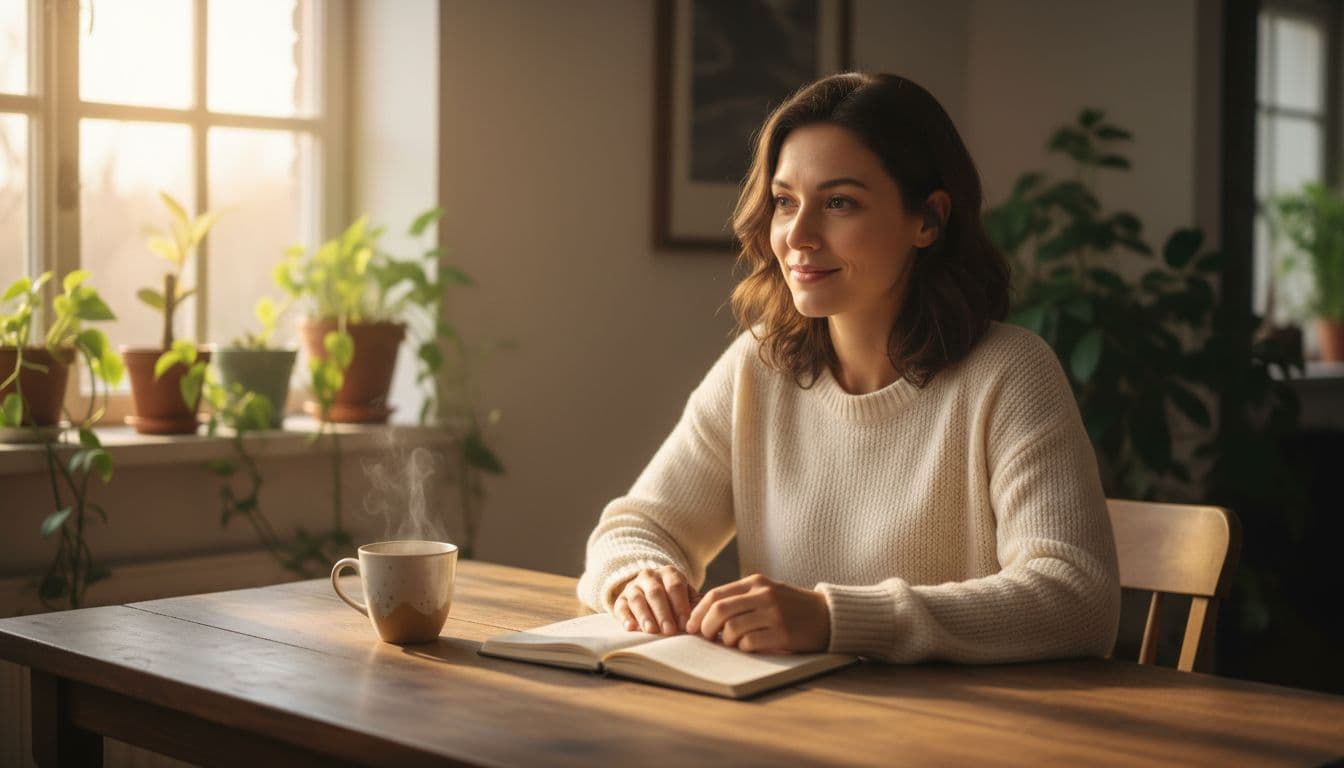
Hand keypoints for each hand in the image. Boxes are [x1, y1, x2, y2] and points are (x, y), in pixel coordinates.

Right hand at [613, 566, 698, 634]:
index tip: (686, 625)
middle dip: (663, 613)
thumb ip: (693, 607)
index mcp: (669, 573)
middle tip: (670, 631)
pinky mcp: (620, 599)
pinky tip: (631, 628)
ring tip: (652, 631)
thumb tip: (699, 622)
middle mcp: (649, 576)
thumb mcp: (685, 597)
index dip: (680, 606)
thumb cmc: (674, 600)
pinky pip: (621, 607)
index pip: (675, 586)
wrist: (650, 593)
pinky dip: (626, 618)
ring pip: (637, 599)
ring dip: (645, 616)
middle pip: (656, 593)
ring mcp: (633, 587)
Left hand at [685, 573, 829, 653]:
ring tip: (732, 643)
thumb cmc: (791, 607)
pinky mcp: (783, 634)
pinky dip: (743, 648)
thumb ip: (740, 599)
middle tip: (705, 638)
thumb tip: (705, 617)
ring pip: (732, 629)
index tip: (691, 626)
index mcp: (755, 582)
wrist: (828, 615)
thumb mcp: (766, 592)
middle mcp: (763, 595)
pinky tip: (750, 647)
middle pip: (719, 610)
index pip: (716, 595)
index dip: (698, 612)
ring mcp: (774, 614)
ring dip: (726, 641)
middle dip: (705, 627)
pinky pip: (750, 644)